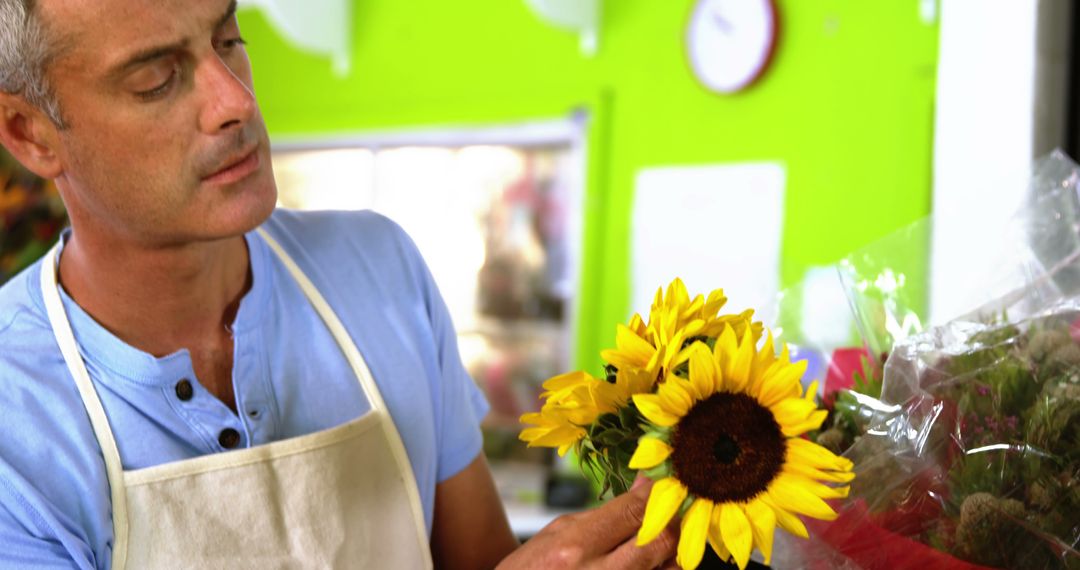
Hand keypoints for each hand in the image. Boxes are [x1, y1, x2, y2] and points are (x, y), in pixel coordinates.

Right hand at [496, 479, 678, 568]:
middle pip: (661, 541)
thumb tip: (646, 486)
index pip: (634, 512)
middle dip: (670, 523)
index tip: (664, 486)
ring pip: (671, 568)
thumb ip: (608, 513)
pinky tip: (646, 562)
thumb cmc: (534, 568)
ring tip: (653, 543)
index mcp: (576, 545)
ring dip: (670, 552)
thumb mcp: (560, 532)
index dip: (657, 494)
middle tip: (667, 515)